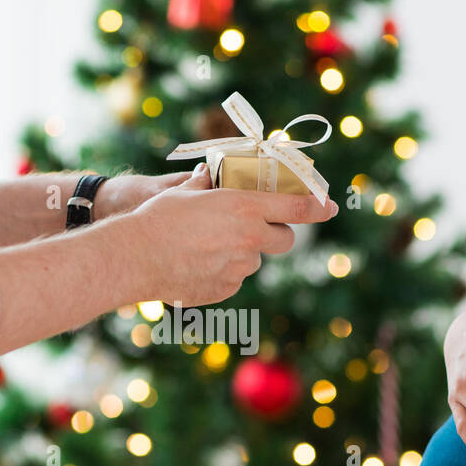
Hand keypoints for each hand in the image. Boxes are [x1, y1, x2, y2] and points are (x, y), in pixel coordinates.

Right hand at [112, 165, 337, 305]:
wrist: (135, 257)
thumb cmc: (157, 218)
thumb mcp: (186, 192)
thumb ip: (209, 185)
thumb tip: (213, 176)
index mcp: (245, 208)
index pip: (297, 206)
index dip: (319, 206)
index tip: (331, 206)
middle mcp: (249, 240)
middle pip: (284, 239)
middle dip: (276, 233)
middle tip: (253, 227)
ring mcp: (239, 268)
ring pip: (253, 259)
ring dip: (241, 252)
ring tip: (204, 246)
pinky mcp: (226, 289)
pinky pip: (233, 278)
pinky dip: (222, 271)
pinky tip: (195, 263)